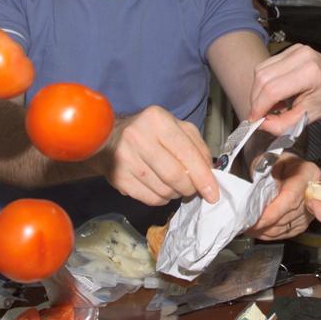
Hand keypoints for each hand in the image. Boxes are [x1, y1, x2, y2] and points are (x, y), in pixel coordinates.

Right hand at [100, 106, 218, 205]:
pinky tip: (161, 189)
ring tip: (176, 186)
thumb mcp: (176, 127)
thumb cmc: (149, 131)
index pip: (186, 154)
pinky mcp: (118, 178)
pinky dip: (162, 199)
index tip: (213, 194)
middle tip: (193, 189)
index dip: (203, 177)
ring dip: (176, 194)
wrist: (107, 135)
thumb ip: (197, 146)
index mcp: (157, 119)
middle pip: (174, 175)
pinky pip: (149, 199)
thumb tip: (210, 173)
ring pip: (163, 190)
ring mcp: (125, 158)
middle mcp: (138, 137)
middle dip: (190, 188)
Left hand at [246, 154, 320, 239]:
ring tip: (249, 228)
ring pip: (288, 227)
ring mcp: (310, 208)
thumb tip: (254, 201)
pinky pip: (288, 232)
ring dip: (266, 230)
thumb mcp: (266, 161)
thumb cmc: (274, 158)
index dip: (273, 211)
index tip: (257, 219)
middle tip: (246, 225)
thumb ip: (263, 179)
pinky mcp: (304, 219)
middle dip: (266, 223)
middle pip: (289, 215)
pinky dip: (271, 234)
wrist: (281, 163)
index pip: (290, 198)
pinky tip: (259, 230)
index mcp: (308, 172)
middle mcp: (312, 191)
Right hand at [248, 43, 320, 134]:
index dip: (260, 107)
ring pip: (261, 70)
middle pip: (263, 77)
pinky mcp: (290, 49)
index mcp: (310, 73)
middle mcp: (301, 56)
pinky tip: (276, 93)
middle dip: (257, 100)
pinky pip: (267, 66)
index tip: (255, 121)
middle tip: (262, 115)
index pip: (273, 89)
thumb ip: (284, 124)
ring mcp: (295, 50)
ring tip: (273, 105)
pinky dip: (265, 82)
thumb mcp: (310, 117)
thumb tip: (262, 125)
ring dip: (259, 91)